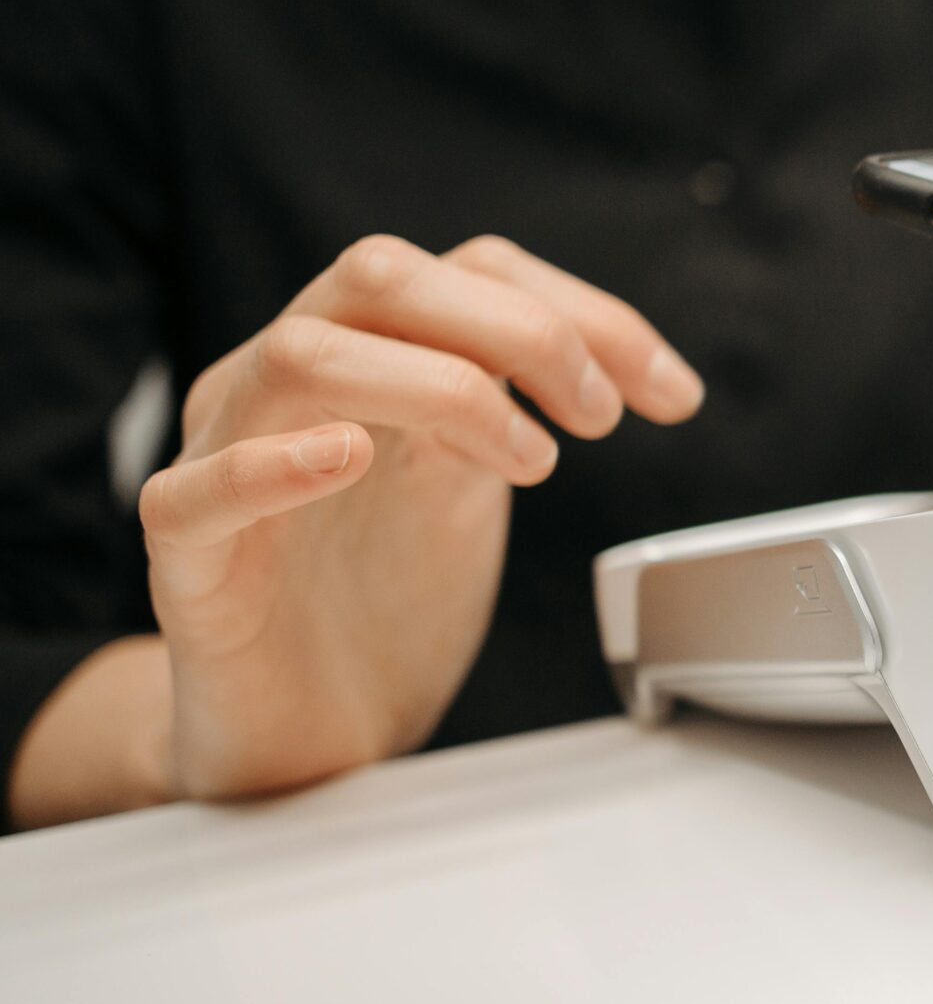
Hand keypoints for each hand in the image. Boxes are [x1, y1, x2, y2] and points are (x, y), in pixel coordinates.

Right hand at [15, 235, 702, 823]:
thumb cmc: (382, 603)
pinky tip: (349, 457)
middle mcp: (289, 389)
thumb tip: (626, 368)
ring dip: (439, 387)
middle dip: (518, 328)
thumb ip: (513, 407)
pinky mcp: (190, 563)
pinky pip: (196, 491)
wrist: (307, 732)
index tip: (671, 393)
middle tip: (600, 416)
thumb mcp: (469, 485)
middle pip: (380, 276)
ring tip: (527, 460)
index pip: (467, 270)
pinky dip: (272, 464)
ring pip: (300, 356)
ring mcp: (224, 461)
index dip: (583, 312)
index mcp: (368, 359)